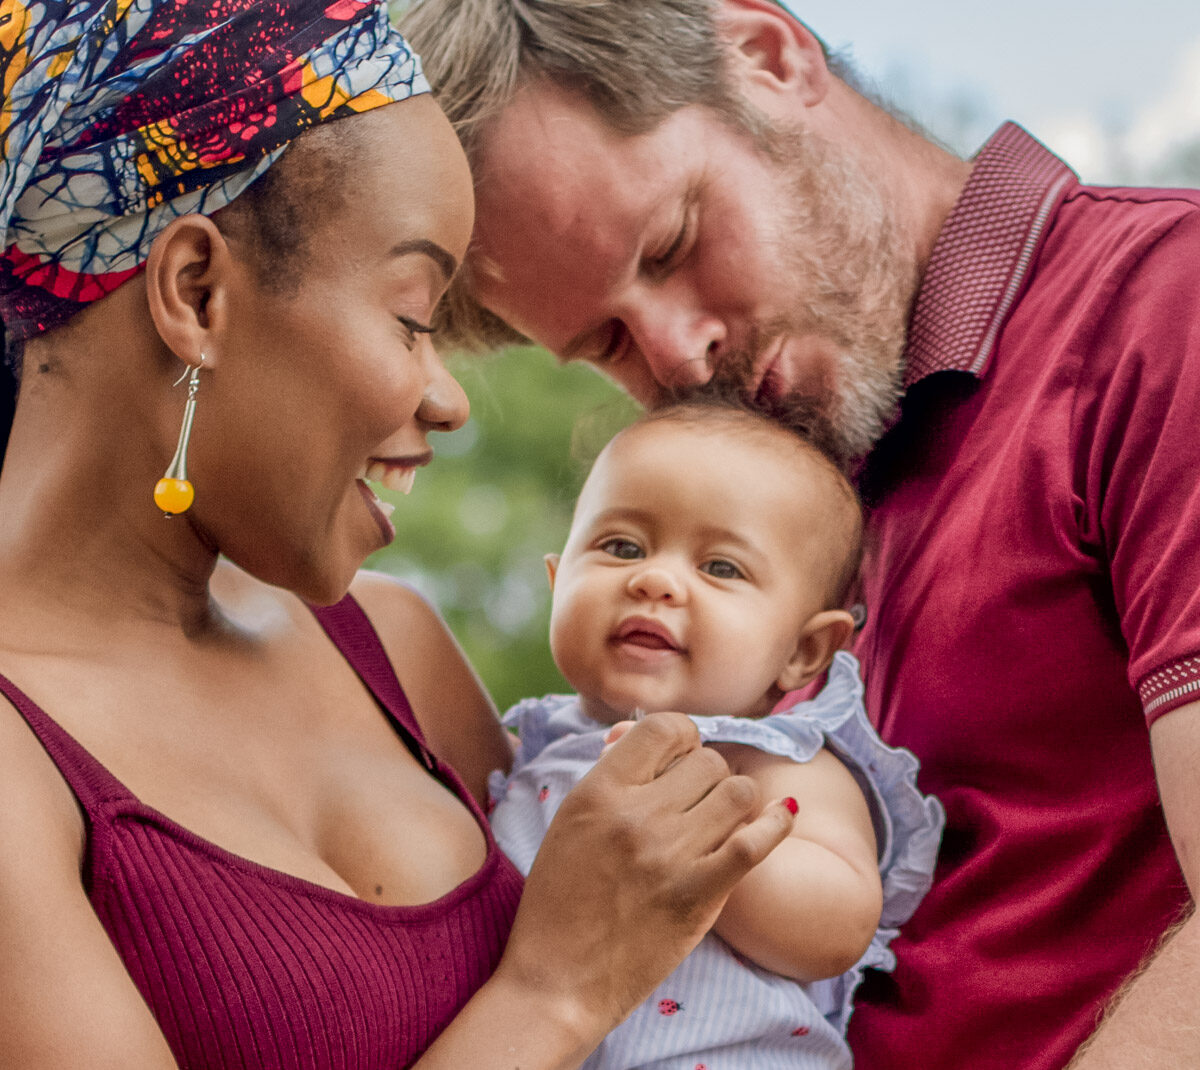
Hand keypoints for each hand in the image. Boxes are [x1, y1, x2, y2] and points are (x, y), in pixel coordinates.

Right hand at [495, 711, 795, 1037]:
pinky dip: (776, 823)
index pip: (663, 728)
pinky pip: (755, 842)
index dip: (681, 737)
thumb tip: (644, 736)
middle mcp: (636, 816)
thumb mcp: (571, 822)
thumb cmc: (559, 902)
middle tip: (696, 800)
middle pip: (708, 760)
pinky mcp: (699, 896)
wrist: (557, 981)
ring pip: (738, 792)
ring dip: (735, 800)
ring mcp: (670, 856)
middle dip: (708, 774)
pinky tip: (780, 815)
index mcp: (598, 792)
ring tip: (720, 819)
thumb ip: (612, 778)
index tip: (678, 757)